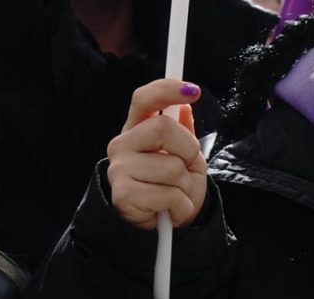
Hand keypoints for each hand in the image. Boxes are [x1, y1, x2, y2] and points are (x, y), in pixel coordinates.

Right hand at [106, 80, 207, 229]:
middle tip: (187, 166)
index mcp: (137, 128)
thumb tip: (185, 106)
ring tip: (176, 193)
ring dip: (186, 185)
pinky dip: (181, 205)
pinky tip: (170, 209)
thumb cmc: (172, 184)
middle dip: (188, 149)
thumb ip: (182, 130)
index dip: (167, 89)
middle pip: (163, 128)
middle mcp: (123, 143)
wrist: (164, 224)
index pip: (144, 98)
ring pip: (172, 167)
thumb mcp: (184, 154)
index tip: (194, 91)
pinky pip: (169, 194)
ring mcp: (119, 168)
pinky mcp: (123, 194)